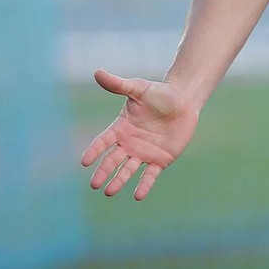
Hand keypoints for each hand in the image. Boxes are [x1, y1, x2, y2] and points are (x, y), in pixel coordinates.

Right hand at [79, 69, 200, 199]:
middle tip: (94, 184)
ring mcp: (144, 153)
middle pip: (112, 160)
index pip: (102, 142)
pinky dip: (144, 185)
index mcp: (120, 128)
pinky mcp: (160, 160)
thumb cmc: (159, 93)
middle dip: (103, 172)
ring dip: (118, 181)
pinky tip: (138, 195)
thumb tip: (97, 72)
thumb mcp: (138, 88)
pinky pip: (150, 175)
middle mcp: (129, 143)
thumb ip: (118, 84)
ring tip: (109, 192)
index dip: (94, 151)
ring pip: (127, 170)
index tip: (84, 162)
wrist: (183, 101)